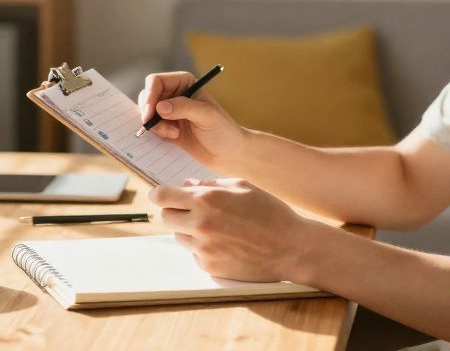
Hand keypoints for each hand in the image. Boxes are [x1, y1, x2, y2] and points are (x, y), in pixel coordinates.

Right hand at [138, 71, 248, 171]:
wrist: (229, 154)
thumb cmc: (224, 131)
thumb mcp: (206, 115)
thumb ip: (184, 108)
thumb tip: (159, 107)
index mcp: (185, 83)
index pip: (157, 81)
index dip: (150, 95)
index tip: (149, 112)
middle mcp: (175, 94)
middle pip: (148, 96)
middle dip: (149, 111)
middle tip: (155, 125)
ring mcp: (171, 112)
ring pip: (147, 112)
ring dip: (155, 124)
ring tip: (173, 133)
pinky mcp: (168, 128)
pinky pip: (152, 126)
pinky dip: (157, 132)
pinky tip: (173, 137)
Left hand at [148, 177, 313, 282]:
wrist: (290, 248)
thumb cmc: (269, 212)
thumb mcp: (241, 186)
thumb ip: (210, 183)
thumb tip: (187, 185)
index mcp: (206, 199)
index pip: (162, 196)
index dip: (159, 194)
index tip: (162, 195)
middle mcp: (200, 224)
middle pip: (165, 217)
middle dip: (175, 211)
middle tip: (191, 211)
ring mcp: (203, 248)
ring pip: (179, 237)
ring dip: (189, 230)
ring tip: (216, 228)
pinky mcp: (209, 267)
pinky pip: (194, 254)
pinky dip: (203, 248)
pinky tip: (225, 243)